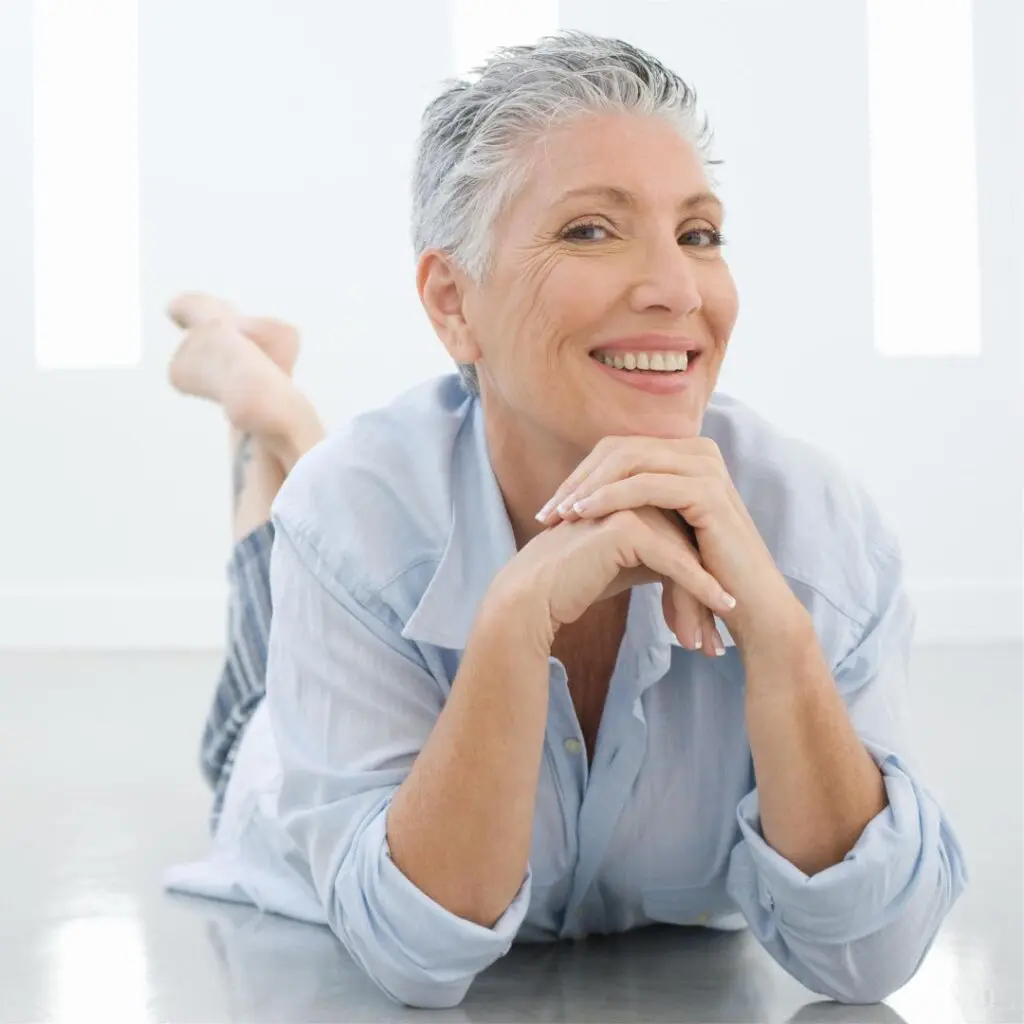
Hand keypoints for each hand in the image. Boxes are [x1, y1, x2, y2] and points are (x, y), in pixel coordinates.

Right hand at [490, 504, 737, 654]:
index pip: (682, 536)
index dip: (701, 579)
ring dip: (703, 601)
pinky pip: (675, 561)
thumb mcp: (627, 565)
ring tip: (714, 645)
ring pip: (686, 553)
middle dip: (705, 596)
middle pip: (688, 544)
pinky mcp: (626, 527)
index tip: (713, 621)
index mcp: (633, 496)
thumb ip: (659, 555)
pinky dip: (700, 589)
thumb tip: (699, 568)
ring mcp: (629, 506)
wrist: (533, 596)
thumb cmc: (574, 584)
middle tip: (716, 641)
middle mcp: (634, 495)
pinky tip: (720, 610)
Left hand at [536, 436, 802, 645]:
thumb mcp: (663, 531)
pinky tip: (583, 515)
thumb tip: (580, 499)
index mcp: (687, 455)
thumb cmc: (703, 574)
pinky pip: (645, 484)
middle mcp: (699, 451)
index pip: (620, 450)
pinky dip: (609, 497)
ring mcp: (705, 466)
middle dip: (578, 480)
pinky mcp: (707, 490)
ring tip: (558, 516)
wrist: (750, 605)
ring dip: (587, 488)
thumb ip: (634, 507)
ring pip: (629, 461)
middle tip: (546, 512)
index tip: (551, 507)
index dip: (581, 475)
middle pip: (620, 450)